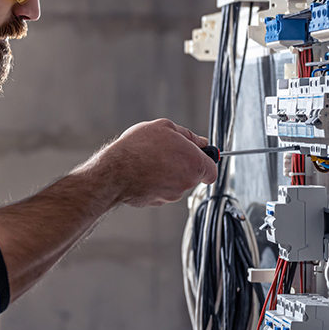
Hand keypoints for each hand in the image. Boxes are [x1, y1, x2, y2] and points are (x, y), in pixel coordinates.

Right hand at [95, 119, 218, 206]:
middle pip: (192, 176)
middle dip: (182, 165)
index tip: (198, 157)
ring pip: (176, 183)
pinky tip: (143, 172)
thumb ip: (188, 135)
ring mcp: (172, 195)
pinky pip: (161, 191)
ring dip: (167, 173)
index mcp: (195, 163)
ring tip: (150, 160)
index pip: (212, 171)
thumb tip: (201, 142)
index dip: (206, 163)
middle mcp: (187, 183)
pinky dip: (155, 183)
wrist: (115, 171)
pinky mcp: (157, 202)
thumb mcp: (165, 127)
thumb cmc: (139, 148)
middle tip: (165, 152)